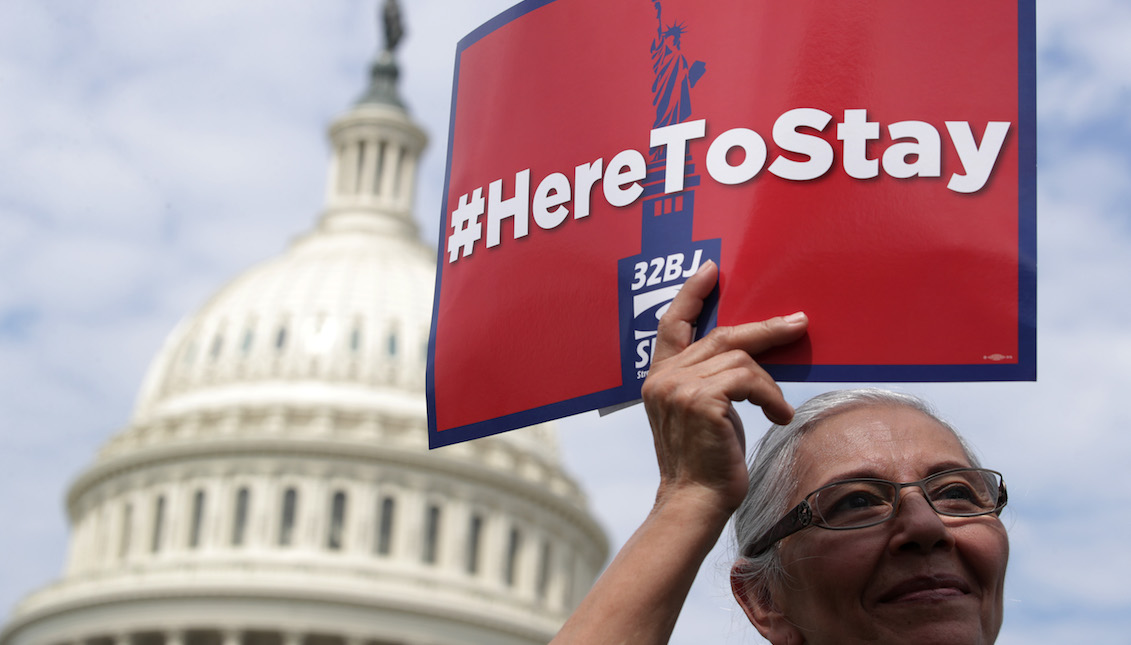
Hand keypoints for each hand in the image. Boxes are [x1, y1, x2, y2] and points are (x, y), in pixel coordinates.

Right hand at [641, 260, 807, 512]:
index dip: (691, 295)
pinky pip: (749, 380)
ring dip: (769, 383)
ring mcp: (679, 387)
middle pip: (722, 336)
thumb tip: (748, 353)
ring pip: (740, 359)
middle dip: (764, 330)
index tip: (711, 271)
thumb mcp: (702, 410)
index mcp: (658, 377)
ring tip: (778, 409)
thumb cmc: (704, 461)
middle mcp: (663, 377)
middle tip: (797, 323)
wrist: (695, 500)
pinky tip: (778, 417)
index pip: (672, 325)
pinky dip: (771, 397)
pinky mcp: (701, 400)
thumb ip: (708, 379)